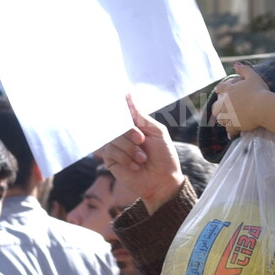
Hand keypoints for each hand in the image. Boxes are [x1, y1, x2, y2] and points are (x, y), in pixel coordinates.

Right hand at [97, 95, 183, 213]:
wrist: (163, 180)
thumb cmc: (164, 156)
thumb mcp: (157, 131)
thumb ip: (141, 115)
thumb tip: (128, 94)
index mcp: (135, 124)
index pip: (121, 110)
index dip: (117, 104)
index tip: (118, 94)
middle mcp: (123, 133)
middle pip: (116, 123)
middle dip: (130, 132)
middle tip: (142, 140)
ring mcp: (115, 146)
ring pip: (113, 138)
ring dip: (130, 149)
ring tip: (142, 159)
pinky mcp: (110, 160)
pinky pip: (110, 151)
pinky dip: (125, 158)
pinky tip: (135, 166)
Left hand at [211, 63, 271, 135]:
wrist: (264, 107)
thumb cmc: (259, 90)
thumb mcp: (253, 76)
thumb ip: (243, 69)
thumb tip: (236, 63)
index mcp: (228, 90)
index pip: (220, 89)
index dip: (220, 89)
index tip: (219, 91)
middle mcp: (225, 103)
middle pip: (215, 106)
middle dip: (217, 107)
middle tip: (221, 109)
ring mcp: (228, 115)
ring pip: (220, 118)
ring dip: (223, 119)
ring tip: (226, 120)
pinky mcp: (233, 124)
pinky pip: (229, 129)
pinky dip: (230, 131)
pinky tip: (232, 134)